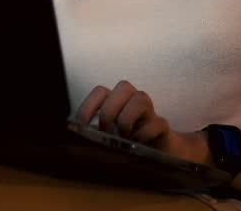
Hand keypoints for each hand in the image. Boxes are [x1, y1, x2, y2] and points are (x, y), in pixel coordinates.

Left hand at [72, 80, 210, 164]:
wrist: (159, 153)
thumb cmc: (128, 143)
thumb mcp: (108, 136)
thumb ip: (94, 132)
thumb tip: (77, 134)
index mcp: (117, 102)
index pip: (101, 91)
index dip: (89, 105)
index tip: (82, 125)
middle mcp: (133, 101)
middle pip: (123, 86)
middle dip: (108, 110)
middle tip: (105, 132)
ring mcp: (150, 112)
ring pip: (141, 98)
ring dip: (127, 119)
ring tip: (123, 138)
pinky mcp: (163, 126)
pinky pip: (158, 122)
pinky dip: (144, 134)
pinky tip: (137, 144)